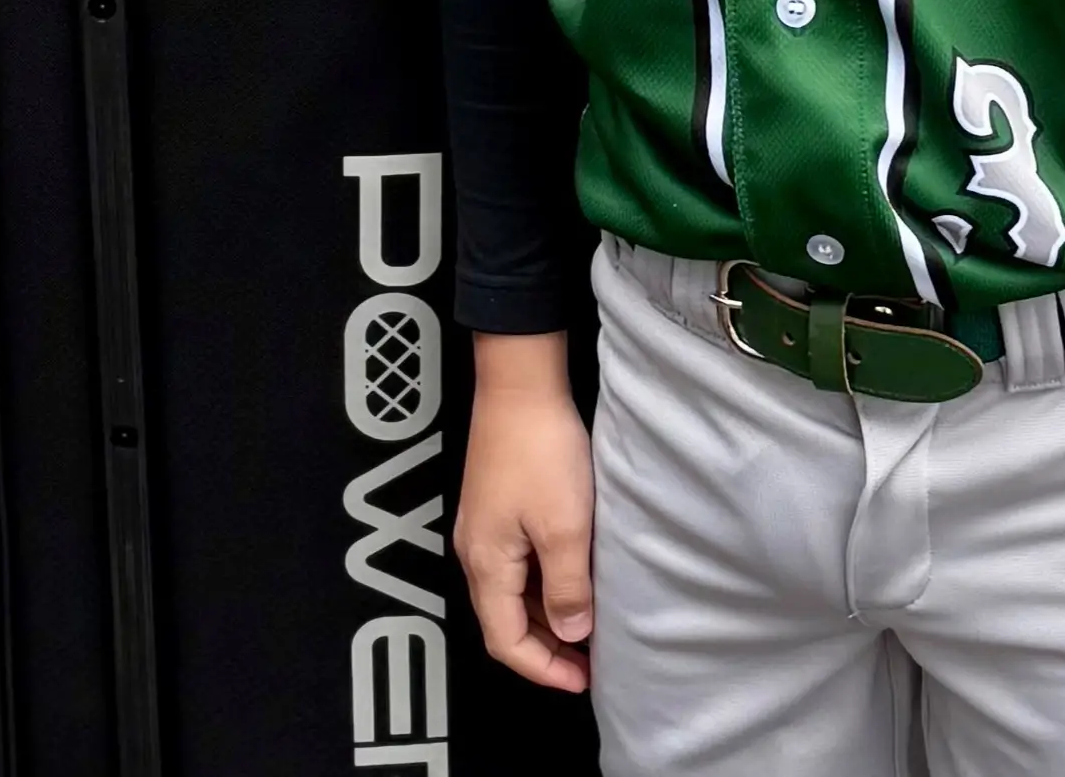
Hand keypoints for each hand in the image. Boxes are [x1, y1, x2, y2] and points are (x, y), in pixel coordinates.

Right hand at [453, 332, 593, 693]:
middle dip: (545, 648)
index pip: (504, 642)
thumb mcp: (565, 526)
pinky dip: (542, 584)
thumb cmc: (542, 451)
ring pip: (511, 593)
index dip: (542, 669)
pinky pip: (516, 564)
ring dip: (545, 616)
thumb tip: (571, 634)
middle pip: (504, 621)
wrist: (520, 383)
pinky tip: (572, 578)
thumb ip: (567, 586)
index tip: (583, 682)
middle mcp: (474, 552)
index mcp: (485, 565)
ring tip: (587, 625)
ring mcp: (483, 527)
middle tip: (590, 663)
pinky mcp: (496, 505)